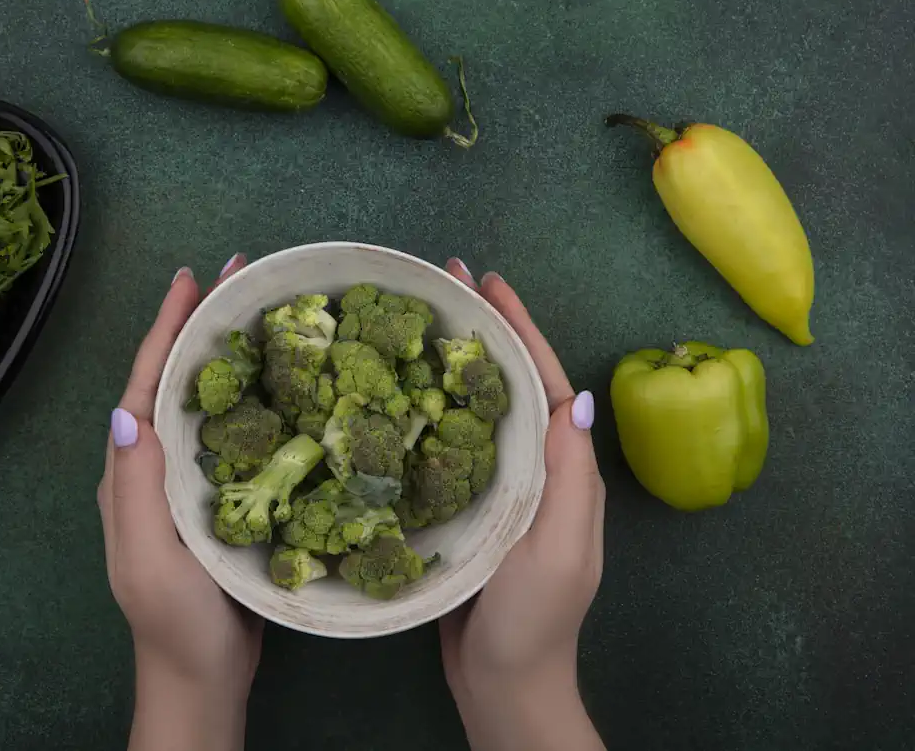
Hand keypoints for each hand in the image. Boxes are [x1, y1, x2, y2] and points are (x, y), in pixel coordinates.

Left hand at [98, 256, 261, 750]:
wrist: (202, 679)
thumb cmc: (175, 622)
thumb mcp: (150, 556)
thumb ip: (137, 486)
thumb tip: (127, 408)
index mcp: (133, 471)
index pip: (147, 383)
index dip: (167, 328)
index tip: (193, 277)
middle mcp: (156, 467)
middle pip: (176, 380)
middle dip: (201, 324)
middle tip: (241, 276)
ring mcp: (189, 484)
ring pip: (207, 402)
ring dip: (229, 353)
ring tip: (264, 311)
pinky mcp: (223, 501)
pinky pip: (237, 434)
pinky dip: (257, 398)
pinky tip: (286, 384)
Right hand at [438, 259, 605, 750]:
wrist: (505, 688)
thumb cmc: (532, 623)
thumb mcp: (559, 550)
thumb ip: (569, 479)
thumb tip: (574, 399)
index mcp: (562, 473)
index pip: (544, 384)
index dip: (519, 330)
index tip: (489, 282)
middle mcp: (534, 472)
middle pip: (509, 385)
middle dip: (485, 331)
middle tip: (445, 283)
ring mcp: (499, 492)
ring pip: (476, 410)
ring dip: (453, 362)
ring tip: (417, 321)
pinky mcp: (465, 513)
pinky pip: (448, 447)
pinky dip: (426, 411)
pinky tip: (396, 395)